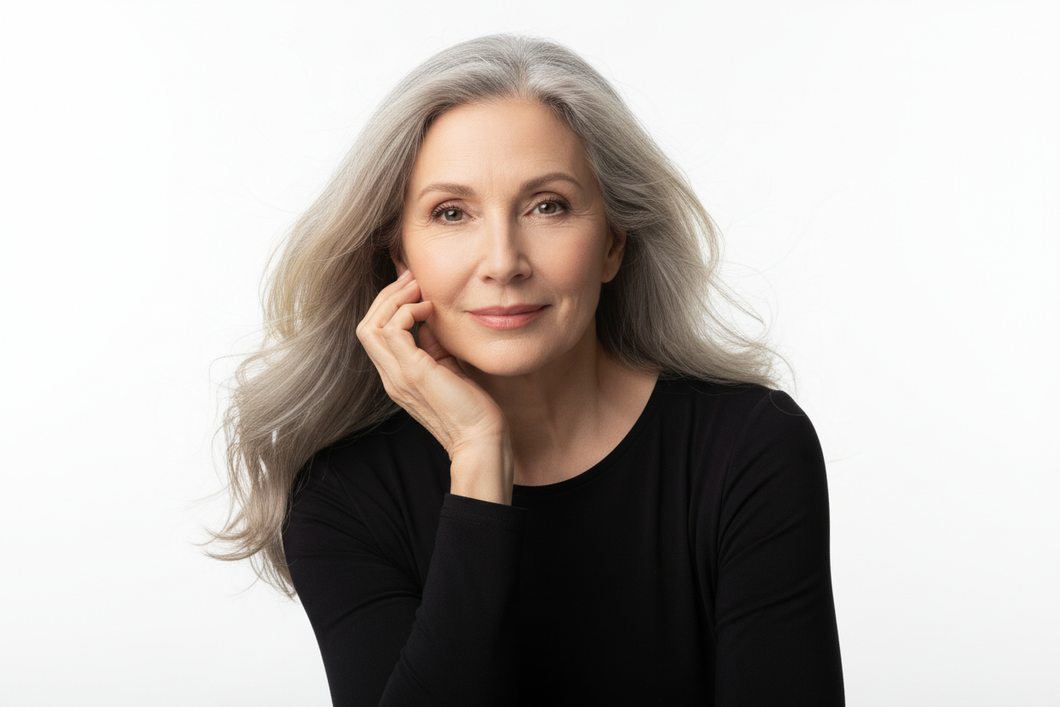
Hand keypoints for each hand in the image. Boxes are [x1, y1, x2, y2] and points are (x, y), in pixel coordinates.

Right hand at [356, 271, 513, 502]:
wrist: (480, 439)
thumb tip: (427, 315)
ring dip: (394, 300)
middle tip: (413, 279)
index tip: (413, 287)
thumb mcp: (446, 366)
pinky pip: (392, 331)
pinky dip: (406, 312)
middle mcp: (390, 377)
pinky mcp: (412, 374)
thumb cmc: (471, 407)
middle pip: (366, 326)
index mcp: (396, 376)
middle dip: (387, 296)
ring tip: (418, 289)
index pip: (374, 334)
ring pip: (371, 326)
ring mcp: (397, 377)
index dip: (388, 306)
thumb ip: (431, 343)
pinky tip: (429, 309)